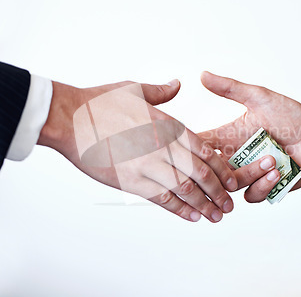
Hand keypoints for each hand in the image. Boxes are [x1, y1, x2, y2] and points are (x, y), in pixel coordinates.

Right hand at [38, 79, 236, 222]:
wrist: (69, 118)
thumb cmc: (99, 103)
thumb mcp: (134, 89)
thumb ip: (161, 91)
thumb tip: (176, 84)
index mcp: (167, 124)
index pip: (205, 150)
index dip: (221, 168)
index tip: (230, 179)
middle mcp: (162, 146)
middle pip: (200, 173)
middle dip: (218, 191)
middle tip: (228, 205)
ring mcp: (147, 164)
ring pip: (185, 189)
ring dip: (203, 205)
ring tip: (215, 216)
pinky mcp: (131, 181)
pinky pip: (162, 198)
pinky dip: (179, 209)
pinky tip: (191, 216)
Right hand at [198, 71, 300, 202]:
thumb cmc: (290, 116)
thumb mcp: (259, 97)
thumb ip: (230, 88)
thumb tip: (203, 74)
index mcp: (226, 136)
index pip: (198, 144)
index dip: (189, 147)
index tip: (189, 145)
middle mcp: (233, 157)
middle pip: (209, 171)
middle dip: (216, 170)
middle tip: (235, 158)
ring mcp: (247, 174)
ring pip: (231, 186)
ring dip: (250, 174)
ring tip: (271, 160)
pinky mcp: (263, 187)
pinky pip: (252, 195)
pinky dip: (262, 186)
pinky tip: (276, 172)